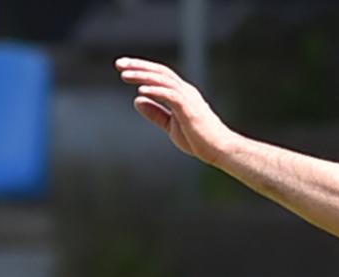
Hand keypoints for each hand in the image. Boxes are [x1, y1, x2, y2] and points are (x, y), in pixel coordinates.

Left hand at [116, 58, 235, 164]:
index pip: (159, 74)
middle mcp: (185, 91)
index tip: (123, 67)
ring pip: (163, 80)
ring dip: (143, 75)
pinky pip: (170, 95)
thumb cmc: (200, 140)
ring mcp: (188, 99)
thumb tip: (137, 100)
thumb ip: (155, 113)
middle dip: (138, 66)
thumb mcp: (171, 126)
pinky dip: (156, 90)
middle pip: (159, 71)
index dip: (141, 68)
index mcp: (182, 94)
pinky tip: (141, 89)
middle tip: (118, 64)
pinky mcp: (190, 109)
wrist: (220, 151)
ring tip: (124, 75)